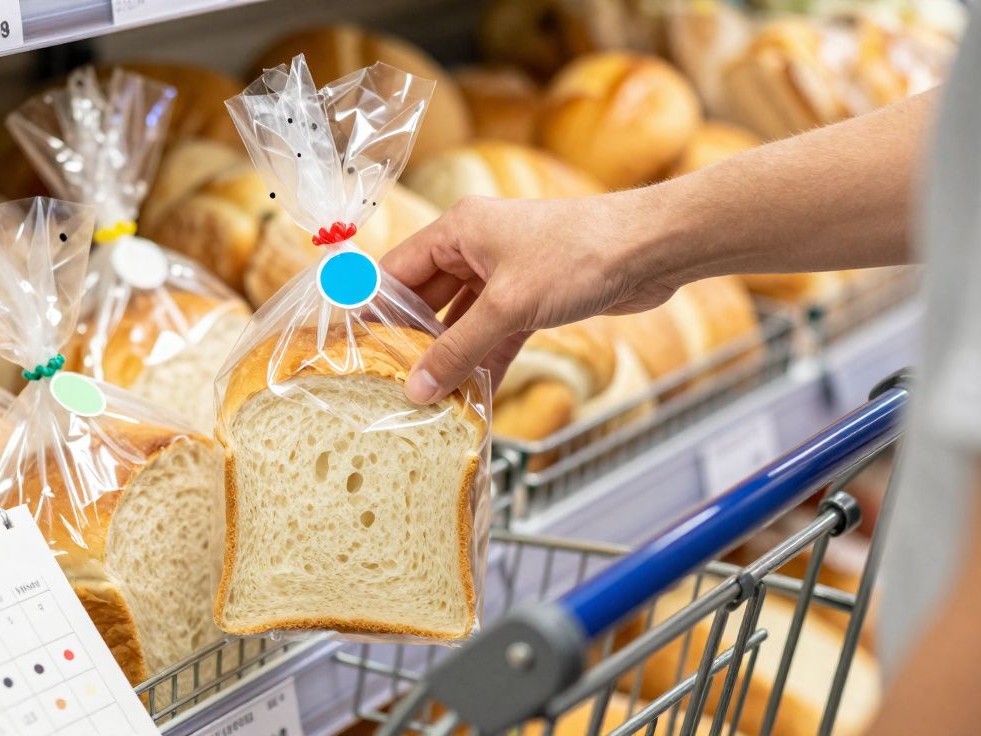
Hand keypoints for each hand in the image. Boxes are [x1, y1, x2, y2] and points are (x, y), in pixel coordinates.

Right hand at [382, 190, 681, 403]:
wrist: (651, 249)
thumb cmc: (578, 254)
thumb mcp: (508, 306)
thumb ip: (459, 350)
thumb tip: (417, 388)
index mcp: (458, 229)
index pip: (397, 271)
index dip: (372, 309)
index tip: (351, 349)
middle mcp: (476, 247)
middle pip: (426, 298)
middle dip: (411, 340)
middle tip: (386, 382)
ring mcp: (506, 273)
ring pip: (462, 320)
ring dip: (450, 356)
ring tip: (425, 397)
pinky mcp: (533, 297)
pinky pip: (494, 333)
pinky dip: (484, 360)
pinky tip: (472, 395)